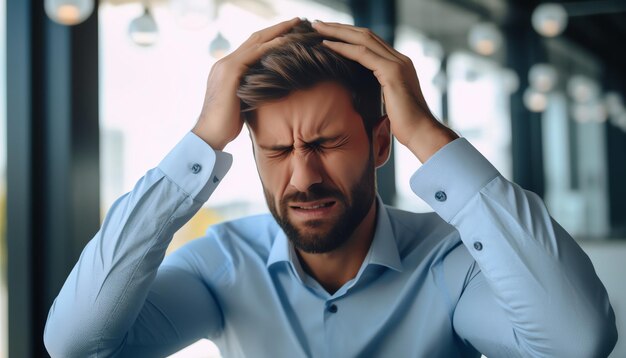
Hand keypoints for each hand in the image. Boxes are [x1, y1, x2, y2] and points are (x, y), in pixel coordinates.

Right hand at [192, 18, 300, 149]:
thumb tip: (268, 91)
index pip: (252, 47)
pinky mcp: (230, 72)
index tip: (289, 33)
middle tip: (297, 20)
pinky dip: (271, 46)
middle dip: (277, 28)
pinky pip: (254, 54)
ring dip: (278, 31)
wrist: (210, 134)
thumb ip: (251, 91)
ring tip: (296, 24)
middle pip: (255, 38)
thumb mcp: (242, 103)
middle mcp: (225, 62)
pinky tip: (286, 41)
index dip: (270, 38)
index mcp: (227, 69)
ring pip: (256, 41)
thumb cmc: (226, 125)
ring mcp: (226, 65)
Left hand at [311, 21, 457, 161]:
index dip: (349, 35)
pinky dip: (343, 47)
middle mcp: (400, 59)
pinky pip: (362, 54)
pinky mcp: (392, 72)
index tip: (329, 34)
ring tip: (317, 28)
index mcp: (399, 65)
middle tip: (318, 24)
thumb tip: (364, 99)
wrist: (422, 133)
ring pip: (363, 39)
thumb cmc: (405, 126)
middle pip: (365, 34)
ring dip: (337, 32)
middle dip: (340, 27)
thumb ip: (379, 94)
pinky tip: (326, 45)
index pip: (371, 42)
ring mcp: (397, 63)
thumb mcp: (390, 104)